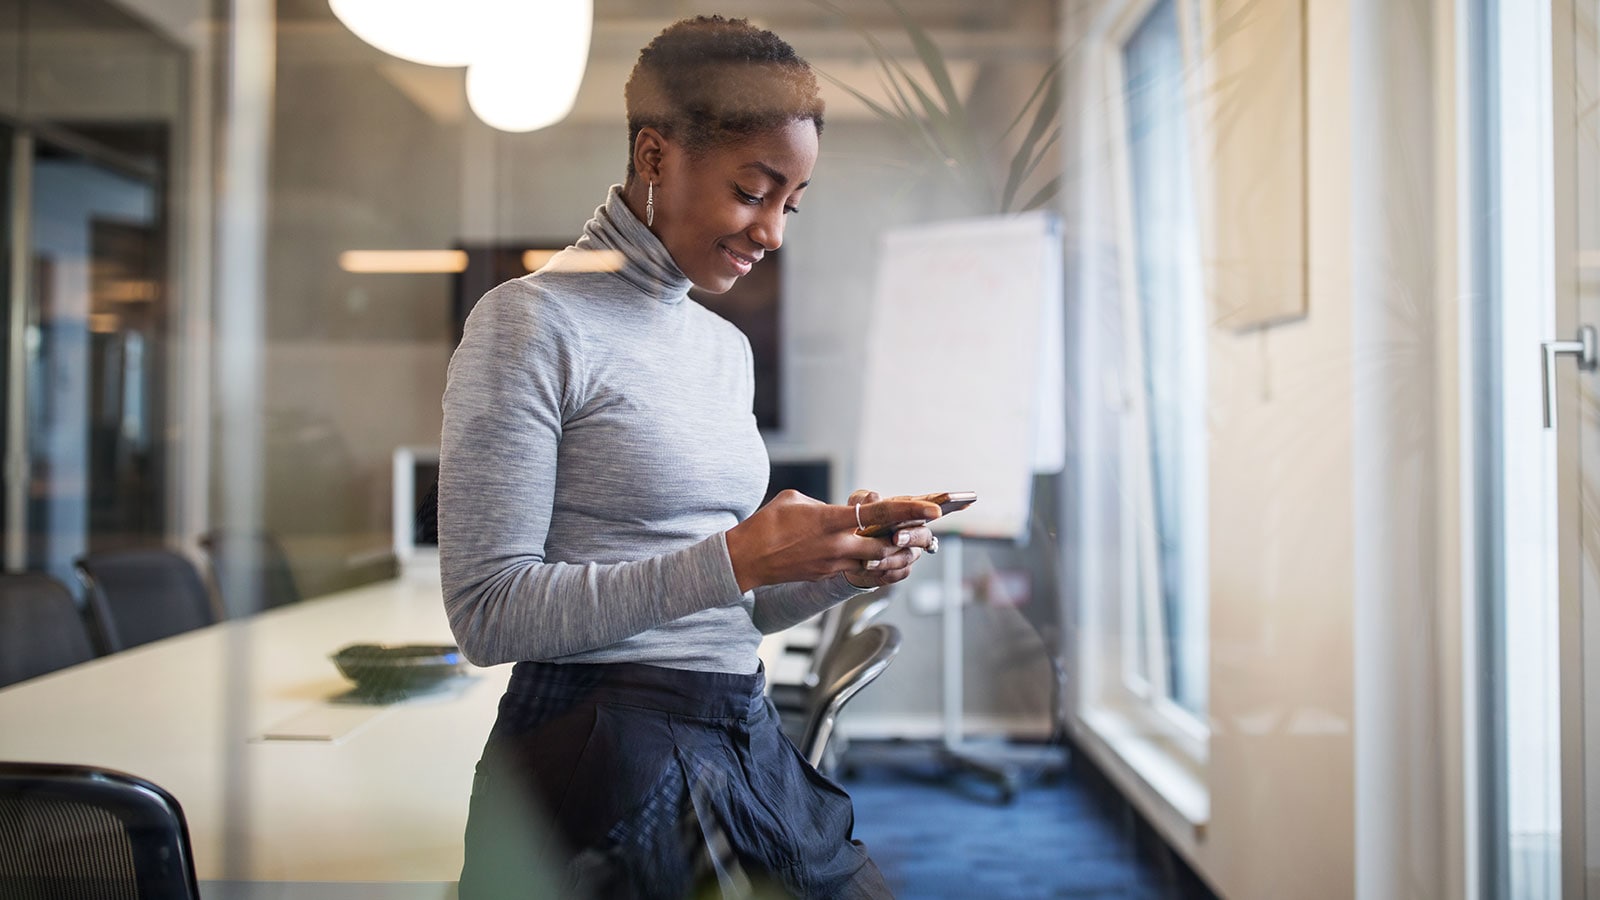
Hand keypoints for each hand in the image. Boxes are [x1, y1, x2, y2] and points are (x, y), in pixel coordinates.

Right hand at [724, 490, 941, 591]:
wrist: (745, 559)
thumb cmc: (768, 523)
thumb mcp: (797, 499)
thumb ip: (828, 503)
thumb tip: (847, 510)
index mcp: (830, 520)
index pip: (879, 514)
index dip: (909, 511)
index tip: (933, 509)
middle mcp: (836, 546)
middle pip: (887, 546)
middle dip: (911, 540)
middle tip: (929, 533)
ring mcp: (832, 565)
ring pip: (878, 565)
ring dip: (898, 557)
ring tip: (915, 548)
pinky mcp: (827, 576)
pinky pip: (862, 574)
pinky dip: (880, 569)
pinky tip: (890, 563)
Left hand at [839, 490, 937, 588]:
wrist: (847, 552)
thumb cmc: (858, 522)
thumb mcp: (857, 505)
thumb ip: (864, 499)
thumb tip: (874, 498)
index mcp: (906, 510)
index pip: (928, 503)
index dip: (939, 503)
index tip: (937, 510)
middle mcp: (914, 531)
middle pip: (924, 535)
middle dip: (912, 537)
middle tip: (896, 537)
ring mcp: (909, 552)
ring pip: (908, 557)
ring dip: (890, 558)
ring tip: (869, 559)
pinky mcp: (900, 570)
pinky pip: (897, 572)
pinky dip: (882, 570)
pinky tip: (868, 567)